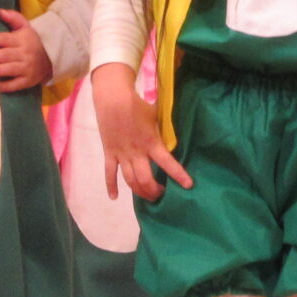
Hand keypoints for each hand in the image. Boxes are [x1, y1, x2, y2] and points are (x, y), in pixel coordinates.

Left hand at [0, 10, 53, 92]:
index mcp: (22, 39)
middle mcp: (25, 54)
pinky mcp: (28, 81)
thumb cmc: (32, 40)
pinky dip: (6, 86)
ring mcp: (27, 68)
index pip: (5, 39)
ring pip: (10, 69)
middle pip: (5, 55)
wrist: (52, 57)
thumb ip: (13, 18)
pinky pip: (16, 85)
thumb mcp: (25, 27)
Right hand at [93, 61, 189, 200]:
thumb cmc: (137, 105)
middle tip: (161, 193)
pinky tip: (114, 197)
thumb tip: (177, 134)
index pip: (167, 163)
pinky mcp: (109, 153)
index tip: (188, 185)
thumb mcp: (156, 116)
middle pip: (145, 180)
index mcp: (151, 143)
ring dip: (139, 191)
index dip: (178, 175)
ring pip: (130, 180)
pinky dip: (110, 186)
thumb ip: (164, 129)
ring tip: (147, 196)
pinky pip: (109, 173)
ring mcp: (121, 154)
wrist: (113, 99)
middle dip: (154, 191)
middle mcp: (137, 152)